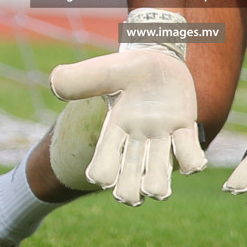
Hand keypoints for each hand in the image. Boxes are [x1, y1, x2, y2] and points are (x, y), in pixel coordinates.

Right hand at [49, 10, 206, 204]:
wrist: (157, 52)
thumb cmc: (127, 66)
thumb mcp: (104, 71)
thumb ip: (80, 79)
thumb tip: (55, 86)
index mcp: (114, 131)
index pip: (101, 170)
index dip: (103, 176)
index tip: (107, 169)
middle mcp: (136, 141)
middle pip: (127, 188)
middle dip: (129, 194)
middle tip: (138, 187)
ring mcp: (161, 137)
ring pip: (157, 183)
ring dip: (158, 189)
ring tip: (159, 184)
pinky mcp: (185, 129)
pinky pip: (190, 158)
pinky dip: (191, 164)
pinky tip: (189, 157)